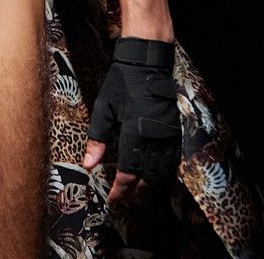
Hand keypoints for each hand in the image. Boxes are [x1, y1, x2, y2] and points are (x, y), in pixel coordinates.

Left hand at [83, 36, 180, 206]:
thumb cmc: (121, 84)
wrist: (146, 63)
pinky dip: (163, 172)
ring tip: (137, 191)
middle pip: (147, 177)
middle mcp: (154, 137)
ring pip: (161, 172)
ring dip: (149, 185)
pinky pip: (172, 160)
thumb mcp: (103, 108)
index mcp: (134, 132)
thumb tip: (88, 165)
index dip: (121, 189)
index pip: (128, 172)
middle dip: (135, 192)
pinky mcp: (175, 131)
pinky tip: (154, 175)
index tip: (113, 199)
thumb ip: (96, 138)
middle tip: (124, 199)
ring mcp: (167, 135)